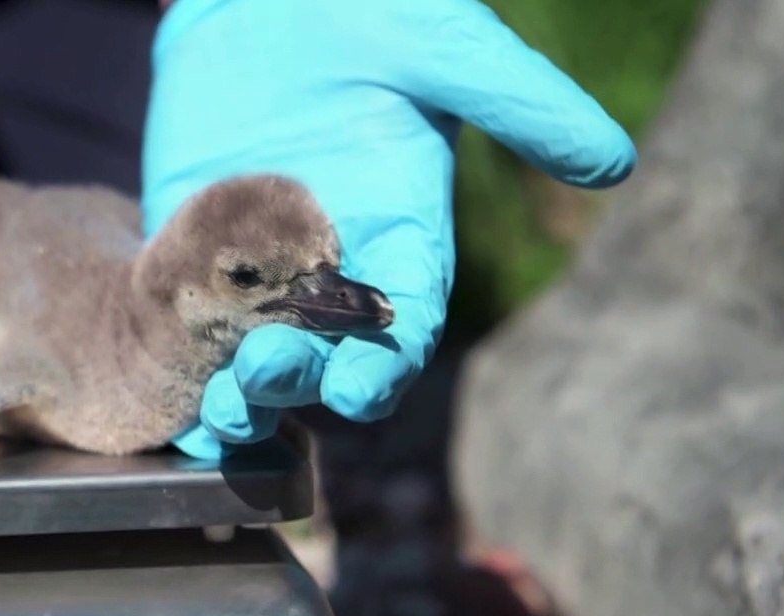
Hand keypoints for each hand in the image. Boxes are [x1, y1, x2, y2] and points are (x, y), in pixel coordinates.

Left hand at [142, 0, 636, 459]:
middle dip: (302, 378)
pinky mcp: (195, 249)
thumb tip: (615, 163)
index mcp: (403, 232)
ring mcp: (261, 263)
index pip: (403, 319)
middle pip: (326, 353)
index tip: (360, 391)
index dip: (385, 363)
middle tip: (268, 373)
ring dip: (240, 391)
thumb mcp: (448, 48)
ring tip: (220, 407)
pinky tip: (168, 401)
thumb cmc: (372, 7)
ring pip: (256, 354)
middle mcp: (335, 264)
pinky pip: (191, 320)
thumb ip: (521, 103)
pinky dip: (182, 364)